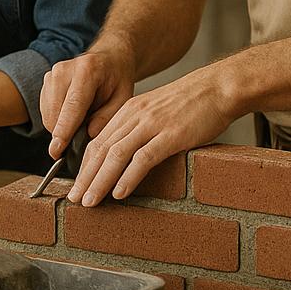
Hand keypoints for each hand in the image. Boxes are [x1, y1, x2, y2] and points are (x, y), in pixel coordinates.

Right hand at [41, 44, 135, 159]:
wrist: (108, 57)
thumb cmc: (117, 78)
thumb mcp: (124, 98)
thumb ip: (108, 117)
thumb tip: (89, 135)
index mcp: (87, 71)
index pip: (72, 106)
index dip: (64, 131)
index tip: (56, 150)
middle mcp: (65, 70)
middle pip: (55, 113)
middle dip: (65, 132)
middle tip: (85, 133)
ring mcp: (52, 73)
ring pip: (47, 114)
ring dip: (61, 126)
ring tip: (83, 118)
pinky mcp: (46, 80)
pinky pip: (45, 110)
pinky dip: (57, 118)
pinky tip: (74, 112)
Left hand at [68, 67, 233, 205]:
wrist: (217, 88)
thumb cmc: (190, 105)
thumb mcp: (155, 112)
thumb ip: (137, 129)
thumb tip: (123, 155)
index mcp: (127, 112)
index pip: (97, 141)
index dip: (84, 165)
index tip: (76, 185)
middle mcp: (134, 117)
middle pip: (100, 150)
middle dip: (84, 177)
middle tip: (73, 198)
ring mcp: (152, 125)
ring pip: (116, 155)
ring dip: (99, 181)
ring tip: (89, 201)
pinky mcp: (171, 135)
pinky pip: (143, 158)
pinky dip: (128, 177)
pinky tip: (119, 193)